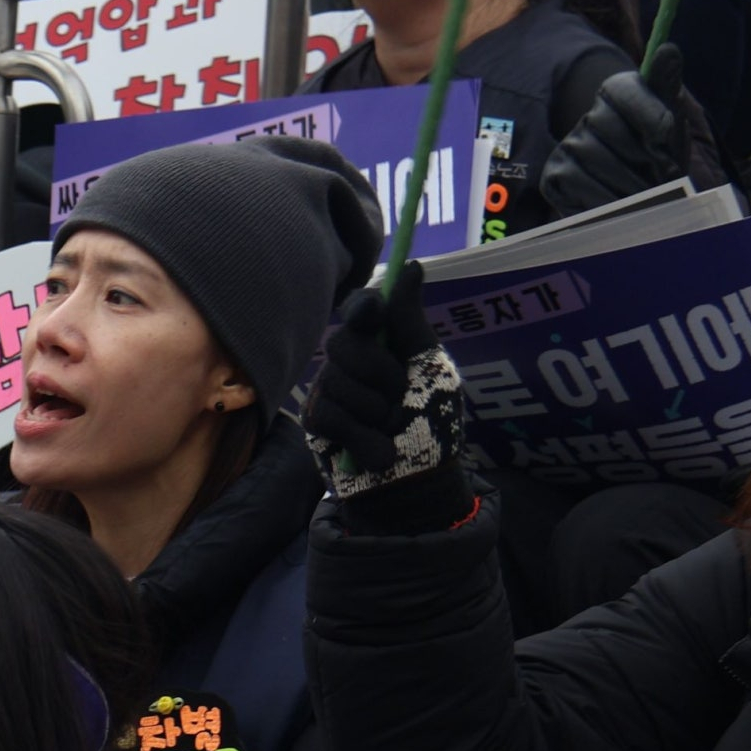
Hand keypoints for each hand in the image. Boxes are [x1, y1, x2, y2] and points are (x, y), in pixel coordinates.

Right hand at [302, 260, 468, 523]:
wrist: (417, 484)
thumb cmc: (433, 425)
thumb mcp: (431, 369)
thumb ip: (412, 322)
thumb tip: (410, 266)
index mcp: (383, 342)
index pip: (361, 309)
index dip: (363, 308)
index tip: (373, 313)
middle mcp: (352, 361)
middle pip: (346, 343)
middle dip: (379, 374)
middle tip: (401, 397)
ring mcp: (331, 390)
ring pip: (338, 382)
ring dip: (374, 412)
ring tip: (391, 429)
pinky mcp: (317, 422)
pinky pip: (328, 414)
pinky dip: (360, 436)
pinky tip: (376, 451)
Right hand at [538, 43, 689, 221]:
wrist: (642, 196)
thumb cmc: (659, 155)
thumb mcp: (671, 120)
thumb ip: (666, 85)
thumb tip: (667, 48)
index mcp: (617, 92)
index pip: (625, 91)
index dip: (648, 113)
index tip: (666, 137)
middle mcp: (589, 116)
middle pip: (613, 130)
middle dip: (644, 158)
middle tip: (662, 175)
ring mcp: (568, 147)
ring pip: (598, 160)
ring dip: (630, 184)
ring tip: (645, 192)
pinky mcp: (555, 176)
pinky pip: (580, 185)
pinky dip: (606, 200)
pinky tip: (620, 202)